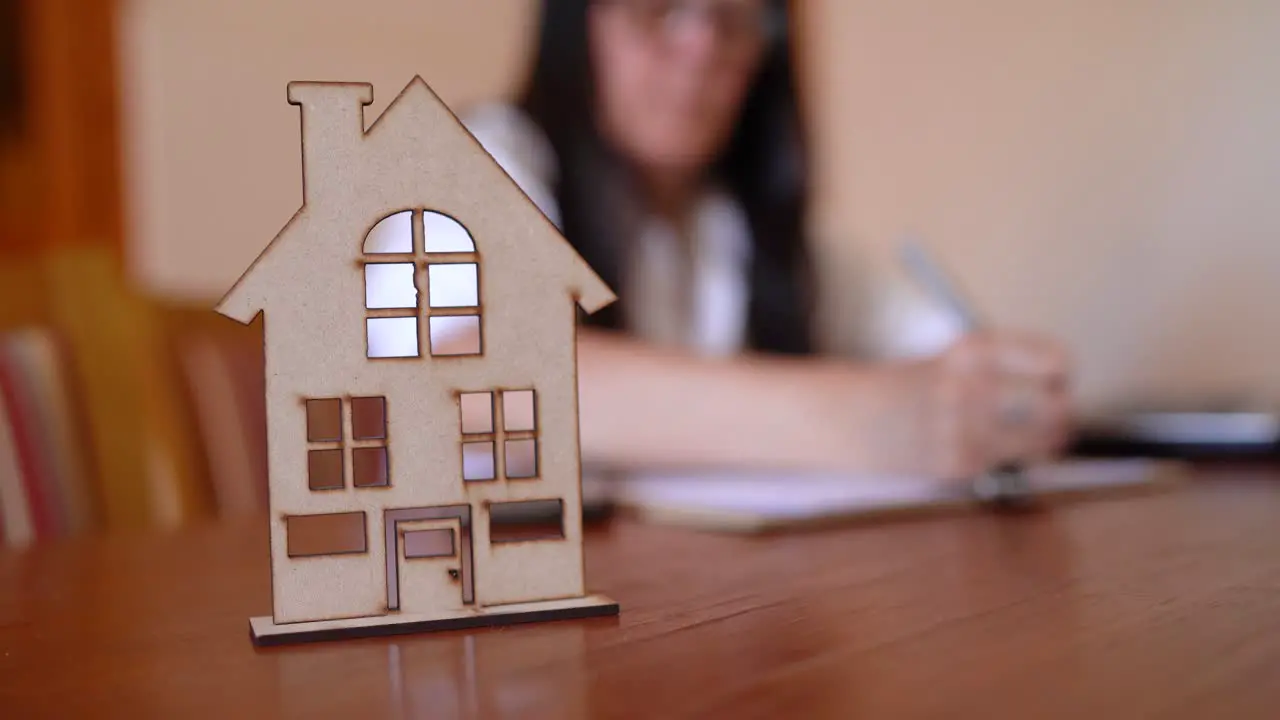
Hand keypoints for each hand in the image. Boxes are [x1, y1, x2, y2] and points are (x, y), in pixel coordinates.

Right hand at [885, 331, 1072, 479]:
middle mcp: (972, 385)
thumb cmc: (907, 390)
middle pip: (1055, 404)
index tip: (1055, 380)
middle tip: (1056, 415)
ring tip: (1040, 439)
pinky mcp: (959, 463)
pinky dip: (1014, 458)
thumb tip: (1059, 396)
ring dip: (1049, 441)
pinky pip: (1011, 463)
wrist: (850, 418)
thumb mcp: (952, 361)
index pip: (1052, 359)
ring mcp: (966, 427)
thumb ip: (1001, 371)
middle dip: (1062, 412)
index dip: (1061, 373)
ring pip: (1042, 440)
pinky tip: (997, 451)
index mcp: (973, 350)